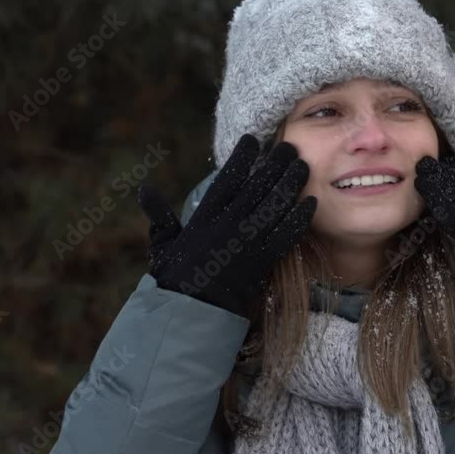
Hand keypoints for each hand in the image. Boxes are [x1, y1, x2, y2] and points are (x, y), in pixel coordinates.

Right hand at [136, 133, 316, 318]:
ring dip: (291, 184)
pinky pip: (287, 235)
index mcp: (205, 216)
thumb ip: (159, 215)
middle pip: (258, 186)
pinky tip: (310, 203)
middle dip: (276, 163)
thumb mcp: (162, 244)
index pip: (227, 178)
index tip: (253, 141)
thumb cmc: (175, 279)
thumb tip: (144, 189)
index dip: (242, 157)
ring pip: (276, 205)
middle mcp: (228, 224)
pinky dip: (300, 218)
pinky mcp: (264, 261)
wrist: (193, 313)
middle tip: (290, 147)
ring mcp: (248, 242)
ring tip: (302, 167)